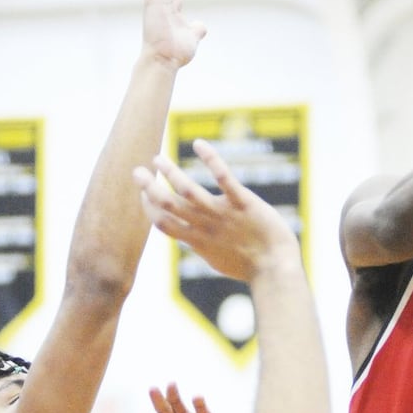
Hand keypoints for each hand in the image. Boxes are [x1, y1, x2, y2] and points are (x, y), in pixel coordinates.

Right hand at [133, 139, 294, 282]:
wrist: (275, 268)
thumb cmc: (249, 266)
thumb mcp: (217, 259)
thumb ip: (201, 245)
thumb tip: (190, 239)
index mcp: (196, 241)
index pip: (163, 223)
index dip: (148, 207)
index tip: (142, 193)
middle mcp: (204, 226)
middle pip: (168, 204)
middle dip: (149, 187)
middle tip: (137, 171)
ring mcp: (222, 213)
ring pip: (188, 190)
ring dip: (170, 172)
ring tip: (158, 158)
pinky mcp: (242, 202)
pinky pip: (223, 177)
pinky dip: (210, 158)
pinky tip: (198, 144)